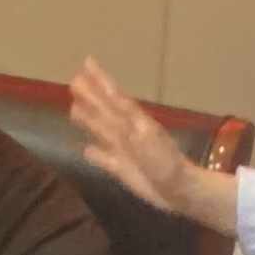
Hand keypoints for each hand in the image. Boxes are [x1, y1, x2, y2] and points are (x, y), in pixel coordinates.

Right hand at [68, 59, 230, 231]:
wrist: (180, 191)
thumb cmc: (168, 166)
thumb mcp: (148, 144)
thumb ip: (127, 130)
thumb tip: (110, 113)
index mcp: (135, 122)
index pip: (114, 97)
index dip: (101, 81)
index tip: (87, 63)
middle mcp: (128, 132)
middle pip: (105, 110)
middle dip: (90, 96)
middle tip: (74, 81)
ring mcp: (125, 150)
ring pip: (102, 130)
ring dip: (88, 119)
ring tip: (73, 108)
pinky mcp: (122, 169)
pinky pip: (104, 157)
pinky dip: (94, 153)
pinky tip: (84, 149)